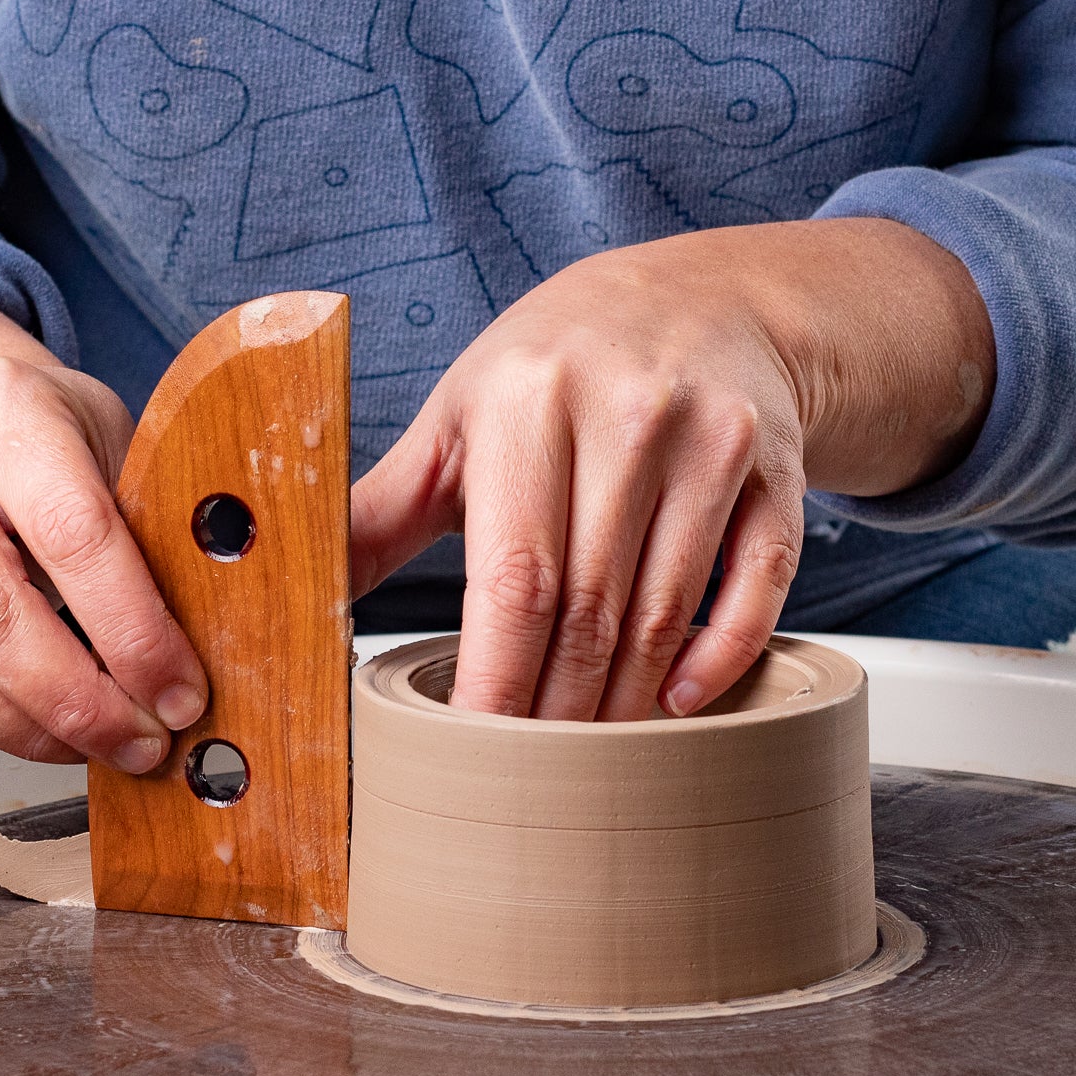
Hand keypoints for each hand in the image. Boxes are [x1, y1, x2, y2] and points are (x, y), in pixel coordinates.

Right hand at [0, 297, 206, 767]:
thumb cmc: (61, 438)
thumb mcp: (123, 447)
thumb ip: (152, 536)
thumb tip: (193, 662)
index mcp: (4, 406)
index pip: (72, 532)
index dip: (133, 631)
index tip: (178, 694)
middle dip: (76, 701)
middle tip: (139, 740)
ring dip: (21, 728)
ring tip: (89, 743)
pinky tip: (22, 717)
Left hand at [351, 218, 992, 721]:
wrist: (696, 296)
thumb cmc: (555, 366)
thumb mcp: (459, 418)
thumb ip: (383, 508)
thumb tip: (299, 583)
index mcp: (527, 404)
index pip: (514, 580)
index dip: (496, 682)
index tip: (470, 754)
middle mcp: (627, 416)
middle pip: (590, 611)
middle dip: (556, 713)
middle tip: (527, 779)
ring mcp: (713, 442)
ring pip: (667, 614)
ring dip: (625, 703)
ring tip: (588, 761)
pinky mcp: (776, 470)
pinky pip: (759, 586)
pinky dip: (722, 656)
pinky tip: (680, 701)